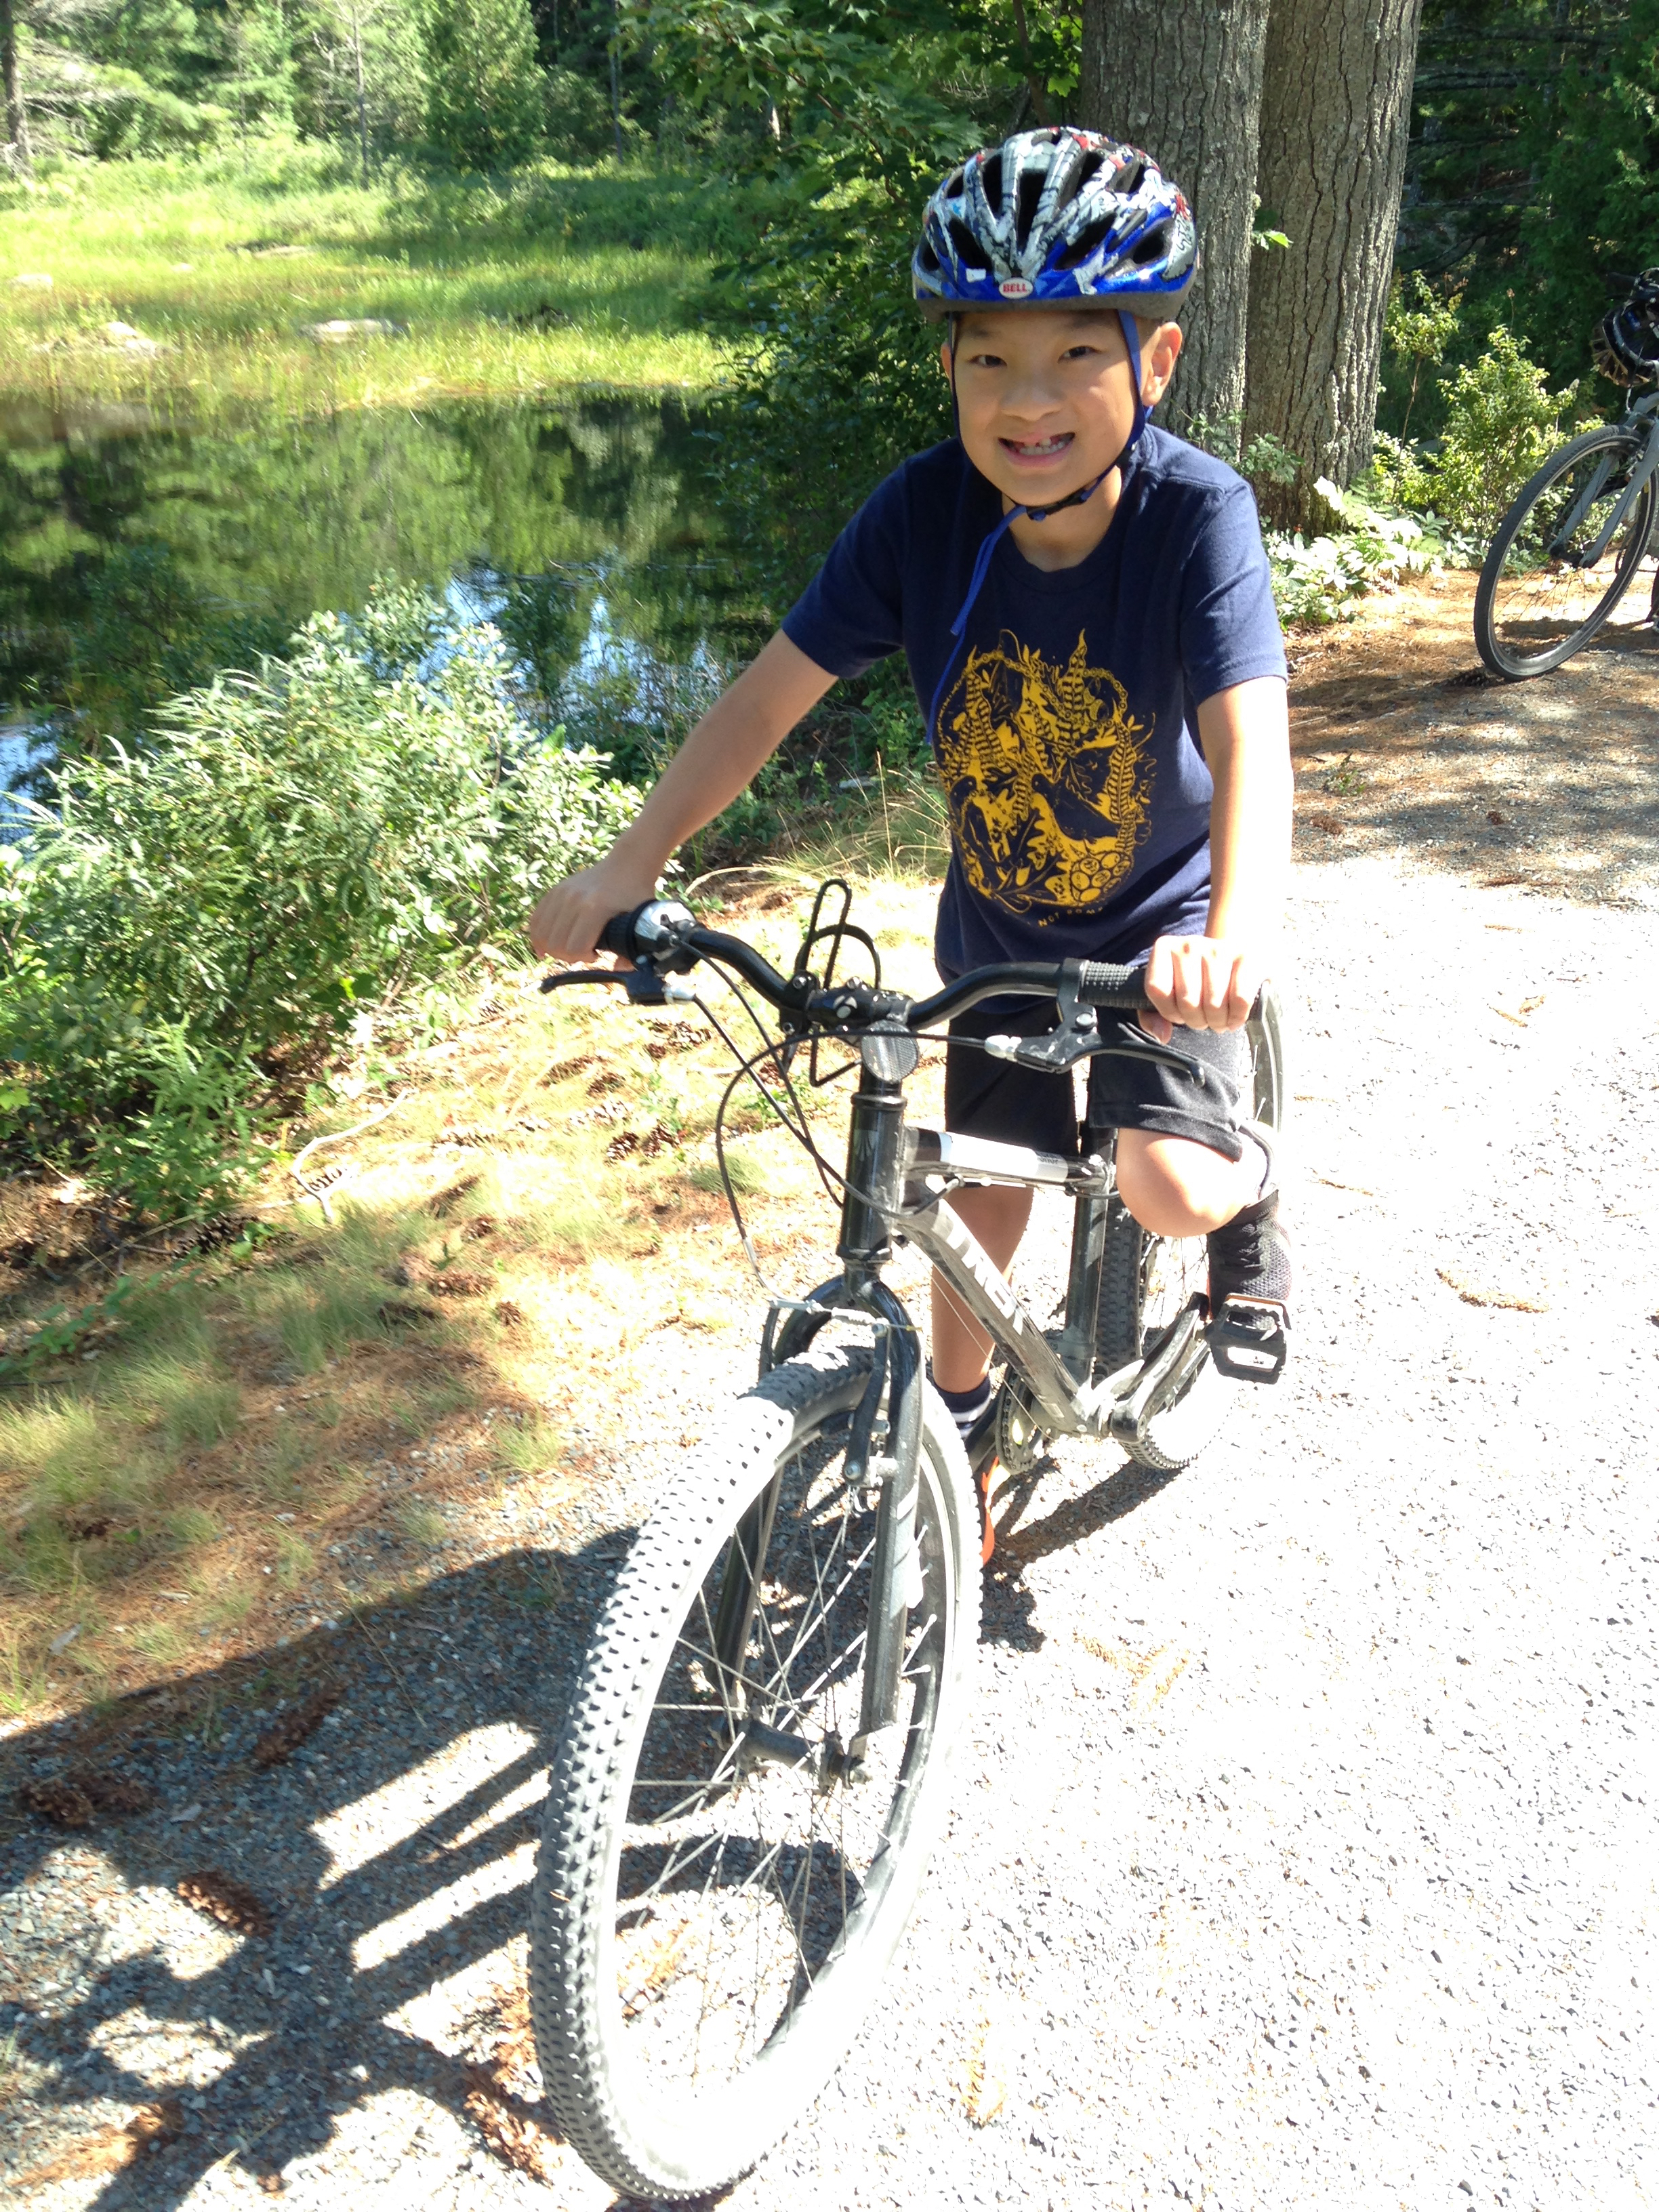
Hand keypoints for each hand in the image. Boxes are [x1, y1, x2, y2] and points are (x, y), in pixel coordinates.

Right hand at [526, 853, 661, 964]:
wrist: (626, 865)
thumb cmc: (636, 895)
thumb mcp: (640, 922)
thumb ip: (631, 951)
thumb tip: (617, 971)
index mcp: (595, 908)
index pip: (574, 948)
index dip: (583, 958)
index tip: (596, 955)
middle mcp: (574, 900)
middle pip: (555, 944)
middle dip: (567, 957)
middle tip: (581, 954)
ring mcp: (562, 893)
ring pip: (541, 933)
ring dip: (551, 948)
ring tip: (567, 949)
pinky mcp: (555, 890)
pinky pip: (536, 919)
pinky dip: (537, 935)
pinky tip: (544, 946)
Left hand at [1139, 934, 1259, 1042]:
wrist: (1234, 960)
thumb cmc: (1196, 981)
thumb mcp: (1167, 996)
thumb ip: (1152, 1018)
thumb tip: (1163, 1035)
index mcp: (1164, 948)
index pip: (1157, 989)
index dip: (1169, 1011)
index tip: (1179, 1013)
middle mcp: (1189, 944)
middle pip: (1188, 1001)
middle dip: (1196, 1021)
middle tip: (1203, 1019)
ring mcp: (1218, 948)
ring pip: (1214, 1004)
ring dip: (1217, 1022)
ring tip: (1218, 1018)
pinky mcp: (1245, 957)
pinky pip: (1240, 1000)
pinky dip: (1237, 1017)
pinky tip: (1234, 1017)